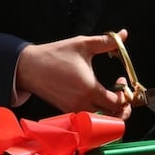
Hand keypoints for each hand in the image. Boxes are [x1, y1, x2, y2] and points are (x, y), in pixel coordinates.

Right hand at [16, 30, 132, 117]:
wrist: (29, 67)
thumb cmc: (55, 55)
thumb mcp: (83, 44)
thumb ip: (107, 41)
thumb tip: (124, 34)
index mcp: (89, 89)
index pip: (117, 102)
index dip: (125, 93)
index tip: (121, 80)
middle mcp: (82, 103)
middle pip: (112, 117)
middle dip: (122, 107)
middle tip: (123, 95)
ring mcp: (73, 109)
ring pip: (100, 120)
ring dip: (110, 111)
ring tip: (110, 97)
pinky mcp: (66, 110)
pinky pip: (87, 117)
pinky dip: (96, 112)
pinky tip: (95, 98)